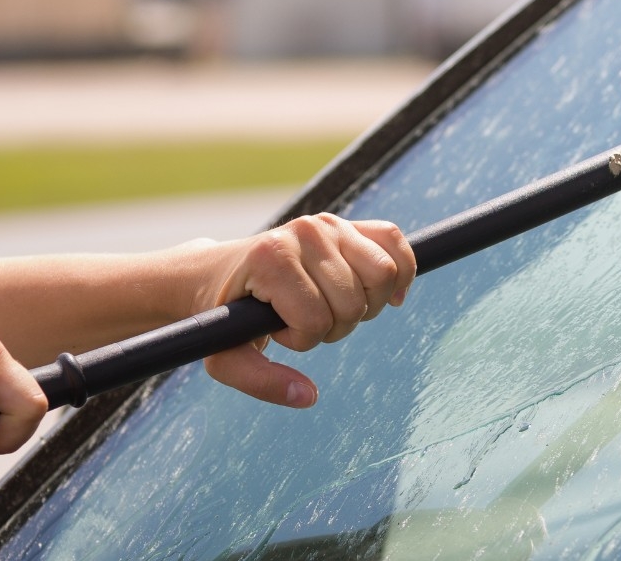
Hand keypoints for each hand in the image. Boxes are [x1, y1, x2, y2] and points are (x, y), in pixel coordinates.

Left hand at [195, 214, 415, 407]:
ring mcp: (328, 224)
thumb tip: (308, 396)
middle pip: (355, 300)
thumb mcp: (225, 356)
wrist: (219, 272)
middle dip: (337, 326)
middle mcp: (304, 233)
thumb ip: (261, 381)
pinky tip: (386, 296)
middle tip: (308, 321)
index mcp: (271, 259)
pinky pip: (394, 241)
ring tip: (335, 307)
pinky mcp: (347, 224)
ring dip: (367, 305)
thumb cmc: (223, 315)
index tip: (278, 330)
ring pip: (383, 275)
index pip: (316, 319)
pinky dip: (401, 272)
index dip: (303, 339)